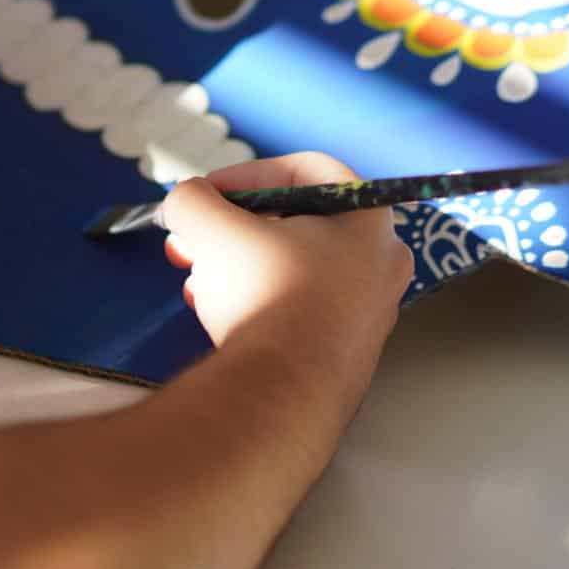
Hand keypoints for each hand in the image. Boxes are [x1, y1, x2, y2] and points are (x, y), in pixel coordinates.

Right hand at [158, 152, 413, 357]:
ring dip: (240, 266)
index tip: (208, 194)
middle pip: (299, 223)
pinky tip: (220, 315)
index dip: (249, 174)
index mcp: (369, 220)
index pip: (307, 171)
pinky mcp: (346, 355)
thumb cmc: (266, 295)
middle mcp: (382, 264)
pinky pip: (300, 310)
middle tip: (195, 238)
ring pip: (294, 269)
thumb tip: (186, 200)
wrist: (286, 398)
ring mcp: (369, 314)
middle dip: (236, 227)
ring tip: (198, 280)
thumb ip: (194, 200)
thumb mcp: (215, 231)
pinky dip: (259, 303)